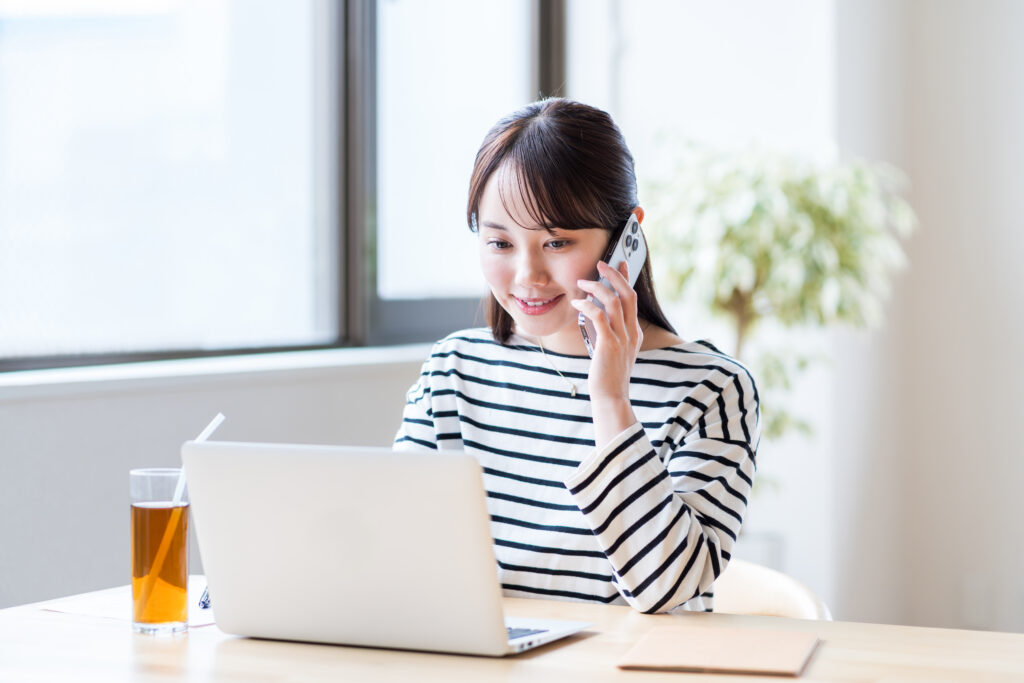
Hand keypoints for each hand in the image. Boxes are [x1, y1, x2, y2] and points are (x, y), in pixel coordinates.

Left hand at [571, 261, 642, 447]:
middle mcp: (631, 332)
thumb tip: (593, 313)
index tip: (619, 262)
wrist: (611, 398)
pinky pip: (598, 316)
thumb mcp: (612, 351)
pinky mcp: (609, 344)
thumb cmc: (607, 376)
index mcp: (634, 333)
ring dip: (596, 287)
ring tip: (582, 282)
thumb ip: (608, 332)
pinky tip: (576, 302)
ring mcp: (622, 338)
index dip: (625, 278)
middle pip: (627, 294)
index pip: (631, 299)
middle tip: (601, 263)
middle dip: (614, 275)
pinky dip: (587, 305)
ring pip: (613, 301)